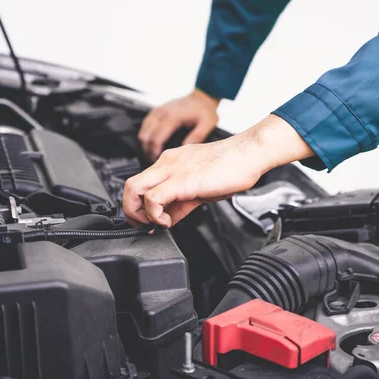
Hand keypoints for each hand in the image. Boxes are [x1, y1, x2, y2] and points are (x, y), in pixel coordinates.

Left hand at [124, 114, 314, 227]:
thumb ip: (180, 202)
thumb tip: (167, 218)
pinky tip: (167, 221)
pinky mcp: (181, 181)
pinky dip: (154, 215)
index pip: (142, 185)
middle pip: (129, 185)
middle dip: (131, 211)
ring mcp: (172, 170)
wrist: (249, 154)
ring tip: (155, 224)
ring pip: (133, 189)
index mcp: (170, 162)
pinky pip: (153, 198)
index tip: (149, 222)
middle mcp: (167, 163)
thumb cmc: (232, 166)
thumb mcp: (199, 186)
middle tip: (143, 225)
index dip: (140, 207)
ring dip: (138, 213)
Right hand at [138, 89, 218, 160]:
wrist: (201, 98)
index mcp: (172, 117)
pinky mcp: (155, 112)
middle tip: (155, 162)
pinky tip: (153, 145)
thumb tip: (184, 150)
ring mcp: (157, 111)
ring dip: (145, 145)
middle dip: (147, 151)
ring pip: (142, 132)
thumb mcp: (207, 124)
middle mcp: (161, 113)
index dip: (154, 153)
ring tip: (153, 155)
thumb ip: (197, 137)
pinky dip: (146, 137)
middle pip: (144, 137)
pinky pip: (144, 126)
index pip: (156, 139)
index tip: (158, 162)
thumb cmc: (204, 110)